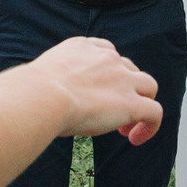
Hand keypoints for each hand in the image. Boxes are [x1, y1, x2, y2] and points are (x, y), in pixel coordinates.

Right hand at [30, 35, 163, 145]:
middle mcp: (107, 58)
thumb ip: (50, 82)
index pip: (106, 53)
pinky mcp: (132, 103)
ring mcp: (123, 79)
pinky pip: (154, 113)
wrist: (41, 96)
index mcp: (83, 47)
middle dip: (124, 89)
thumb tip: (37, 100)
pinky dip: (150, 126)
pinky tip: (135, 139)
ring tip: (126, 128)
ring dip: (142, 104)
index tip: (97, 92)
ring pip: (149, 87)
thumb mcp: (41, 77)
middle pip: (129, 69)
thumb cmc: (31, 92)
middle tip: (109, 114)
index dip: (107, 74)